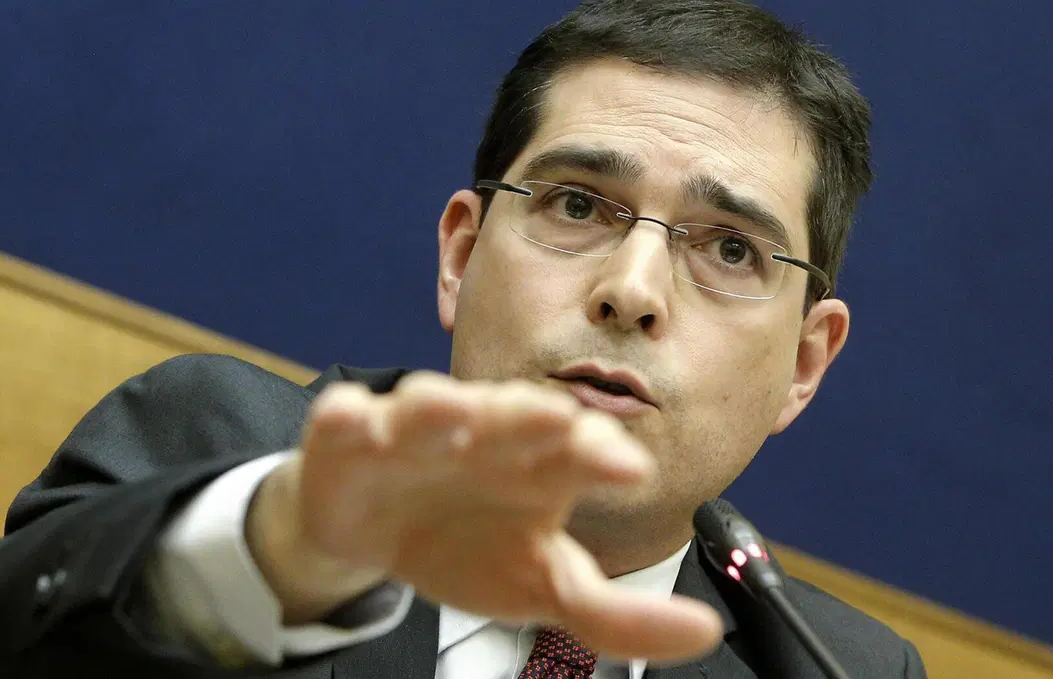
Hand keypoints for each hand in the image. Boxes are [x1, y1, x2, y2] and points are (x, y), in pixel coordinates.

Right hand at [249, 372, 721, 661]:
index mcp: (538, 463)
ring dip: (440, 408)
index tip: (632, 470)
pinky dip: (348, 419)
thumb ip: (616, 616)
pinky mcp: (351, 437)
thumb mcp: (544, 584)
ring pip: (430, 406)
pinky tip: (354, 422)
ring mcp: (415, 431)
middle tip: (555, 420)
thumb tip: (704, 633)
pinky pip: (347, 421)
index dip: (602, 453)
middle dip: (530, 415)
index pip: (578, 448)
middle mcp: (482, 433)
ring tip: (453, 414)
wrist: (377, 531)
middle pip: (510, 413)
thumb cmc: (472, 545)